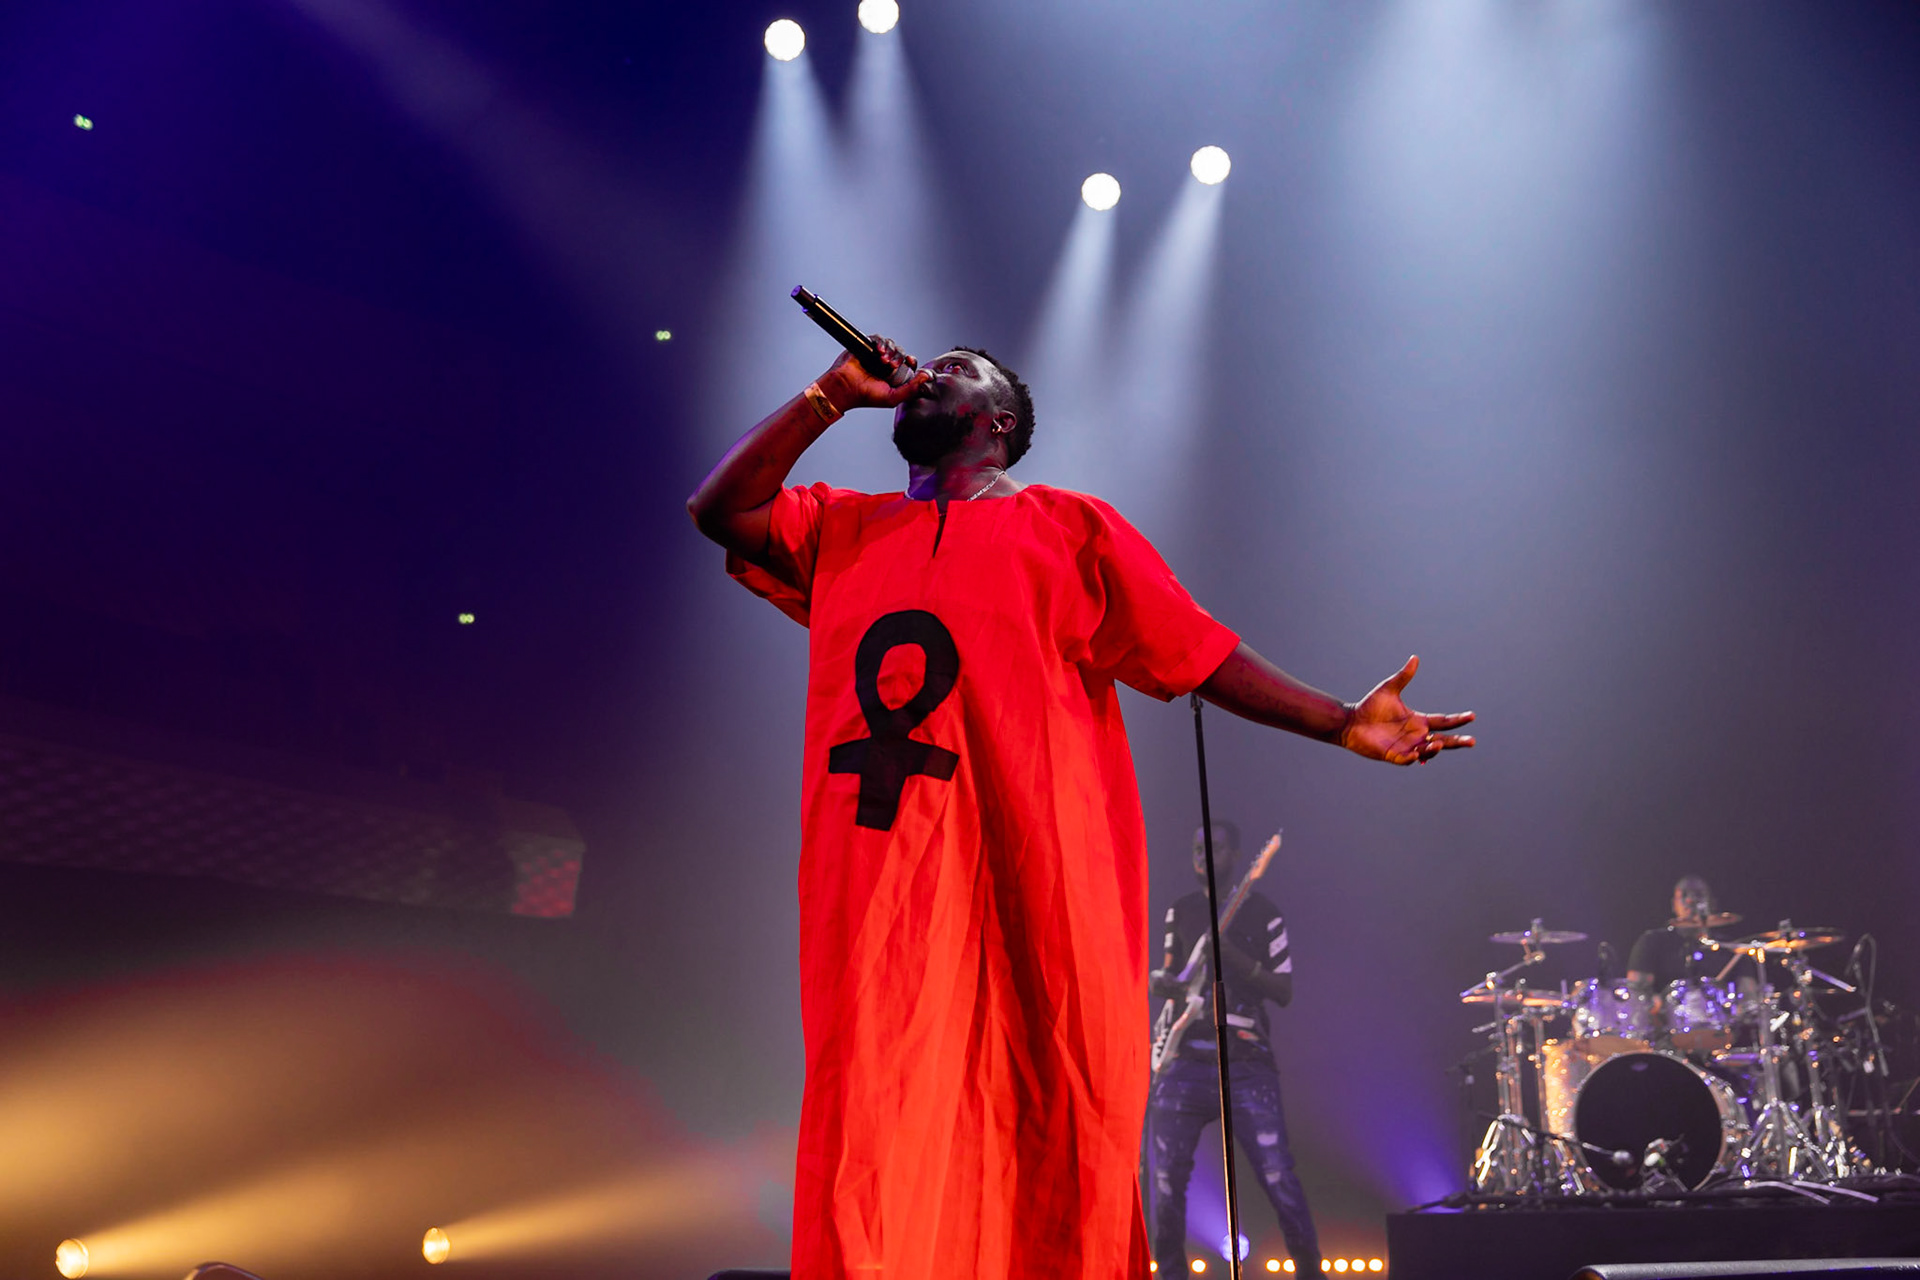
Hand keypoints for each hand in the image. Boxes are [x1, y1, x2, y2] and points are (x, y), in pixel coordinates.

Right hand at [818, 334, 930, 411]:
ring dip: (890, 351)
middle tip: (892, 366)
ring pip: (891, 345)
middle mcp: (886, 365)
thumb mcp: (893, 397)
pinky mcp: (866, 347)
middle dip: (899, 357)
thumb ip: (911, 389)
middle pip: (901, 353)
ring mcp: (876, 355)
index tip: (910, 361)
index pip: (908, 364)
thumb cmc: (866, 396)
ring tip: (883, 361)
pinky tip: (878, 352)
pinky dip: (881, 343)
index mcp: (894, 376)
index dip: (911, 361)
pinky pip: (878, 339)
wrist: (844, 388)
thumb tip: (926, 377)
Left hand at [1339, 655, 1474, 764]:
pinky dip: (1414, 758)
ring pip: (1428, 751)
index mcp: (1418, 721)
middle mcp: (1416, 736)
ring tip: (1439, 743)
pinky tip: (1418, 755)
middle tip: (1472, 741)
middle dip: (1457, 741)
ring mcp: (1407, 747)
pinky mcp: (1394, 756)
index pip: (1443, 721)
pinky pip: (1408, 760)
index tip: (1472, 716)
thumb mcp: (1389, 689)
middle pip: (1443, 740)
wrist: (1351, 722)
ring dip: (1435, 749)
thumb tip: (1415, 657)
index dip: (1458, 719)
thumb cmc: (1369, 706)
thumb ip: (1404, 676)